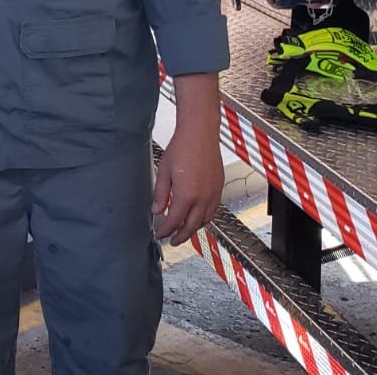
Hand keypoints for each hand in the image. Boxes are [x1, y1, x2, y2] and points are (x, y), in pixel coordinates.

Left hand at [152, 72, 224, 244]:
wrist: (200, 135)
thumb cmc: (181, 149)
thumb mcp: (164, 172)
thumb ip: (160, 194)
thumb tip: (157, 210)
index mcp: (186, 195)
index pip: (175, 221)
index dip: (166, 230)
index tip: (160, 234)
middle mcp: (202, 198)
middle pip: (192, 225)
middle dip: (181, 236)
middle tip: (173, 241)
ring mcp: (213, 193)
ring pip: (205, 220)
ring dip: (194, 229)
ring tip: (185, 232)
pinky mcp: (219, 187)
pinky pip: (213, 210)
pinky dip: (205, 218)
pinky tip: (199, 217)